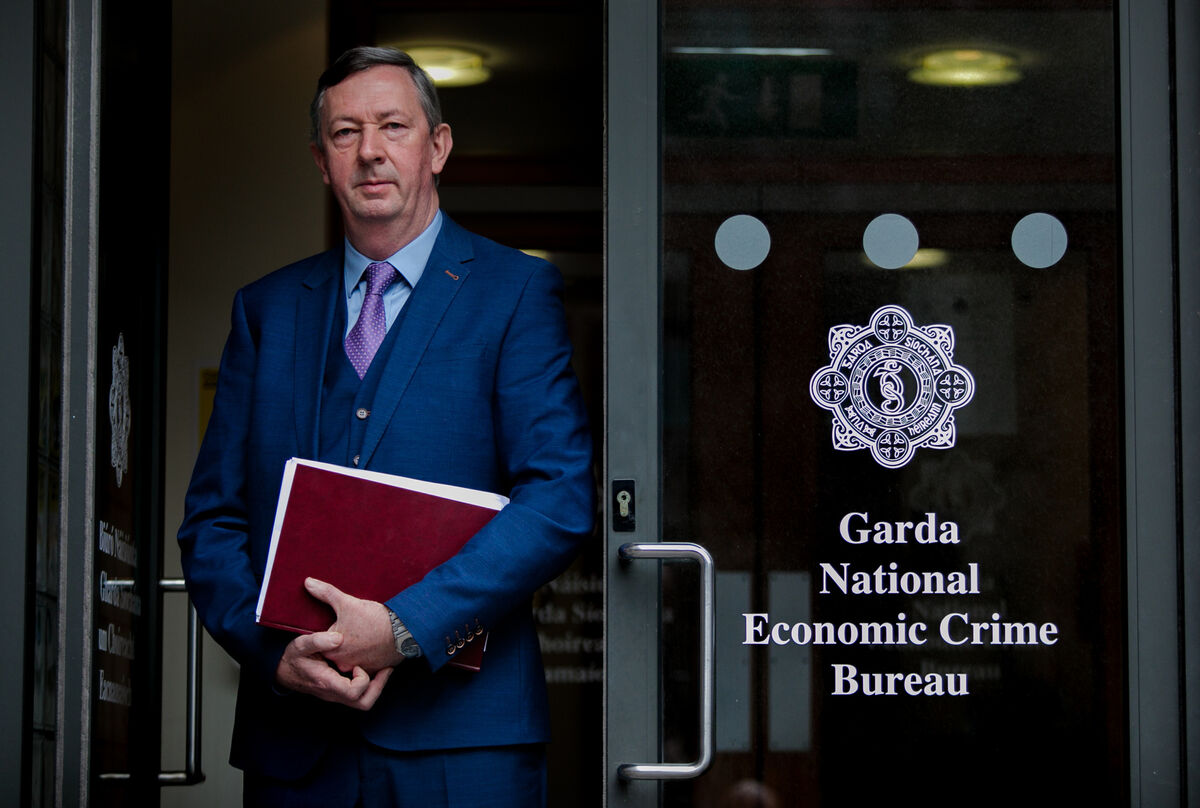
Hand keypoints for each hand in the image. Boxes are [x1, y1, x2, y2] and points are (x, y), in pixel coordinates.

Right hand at [274, 630, 391, 709]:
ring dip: (376, 686)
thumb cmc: (293, 658)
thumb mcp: (301, 645)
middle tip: (386, 668)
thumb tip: (339, 638)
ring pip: (363, 702)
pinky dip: (369, 684)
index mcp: (326, 683)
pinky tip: (371, 667)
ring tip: (383, 668)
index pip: (353, 693)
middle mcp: (333, 694)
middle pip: (364, 703)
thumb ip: (318, 640)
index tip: (359, 663)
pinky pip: (359, 695)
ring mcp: (337, 695)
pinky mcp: (339, 692)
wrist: (283, 671)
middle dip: (379, 686)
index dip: (363, 679)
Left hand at [304, 577, 403, 674]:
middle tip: (354, 630)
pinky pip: (365, 666)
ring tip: (364, 638)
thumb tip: (307, 582)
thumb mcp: (346, 602)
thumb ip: (325, 593)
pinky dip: (368, 657)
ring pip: (351, 660)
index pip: (322, 643)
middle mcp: (341, 663)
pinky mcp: (372, 672)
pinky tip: (373, 646)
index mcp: (330, 649)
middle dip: (342, 643)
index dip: (331, 632)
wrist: (402, 631)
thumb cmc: (373, 618)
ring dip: (355, 651)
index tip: (341, 625)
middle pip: (336, 652)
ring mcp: (358, 669)